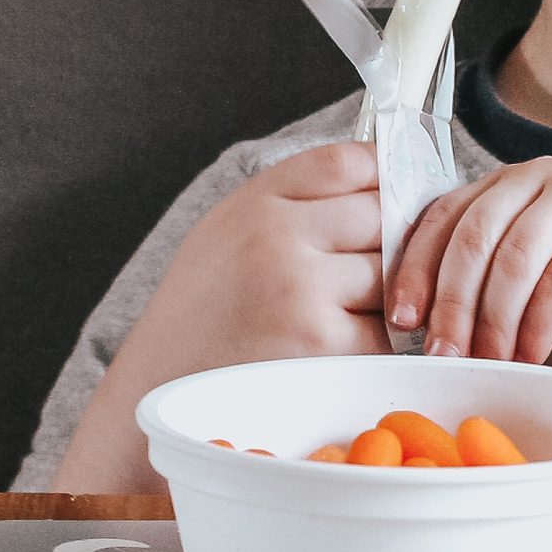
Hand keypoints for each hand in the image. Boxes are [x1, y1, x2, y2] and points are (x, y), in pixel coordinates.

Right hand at [113, 140, 391, 387]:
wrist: (158, 389)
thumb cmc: (201, 313)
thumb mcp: (228, 232)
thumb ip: (294, 202)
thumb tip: (382, 184)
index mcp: (256, 203)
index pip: (348, 162)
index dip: (384, 175)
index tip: (391, 195)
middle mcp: (278, 237)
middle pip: (382, 213)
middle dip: (393, 238)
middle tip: (378, 263)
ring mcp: (302, 291)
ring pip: (391, 271)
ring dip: (388, 292)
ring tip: (348, 311)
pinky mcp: (320, 345)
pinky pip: (384, 329)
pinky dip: (379, 339)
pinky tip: (346, 347)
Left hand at [387, 160, 551, 374]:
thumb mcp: (523, 296)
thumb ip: (478, 296)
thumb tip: (415, 337)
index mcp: (510, 185)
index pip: (444, 214)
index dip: (416, 267)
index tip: (402, 319)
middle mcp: (543, 177)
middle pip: (473, 234)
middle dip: (450, 301)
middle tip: (443, 355)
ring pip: (514, 257)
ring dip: (493, 321)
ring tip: (490, 364)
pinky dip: (538, 326)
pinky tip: (534, 357)